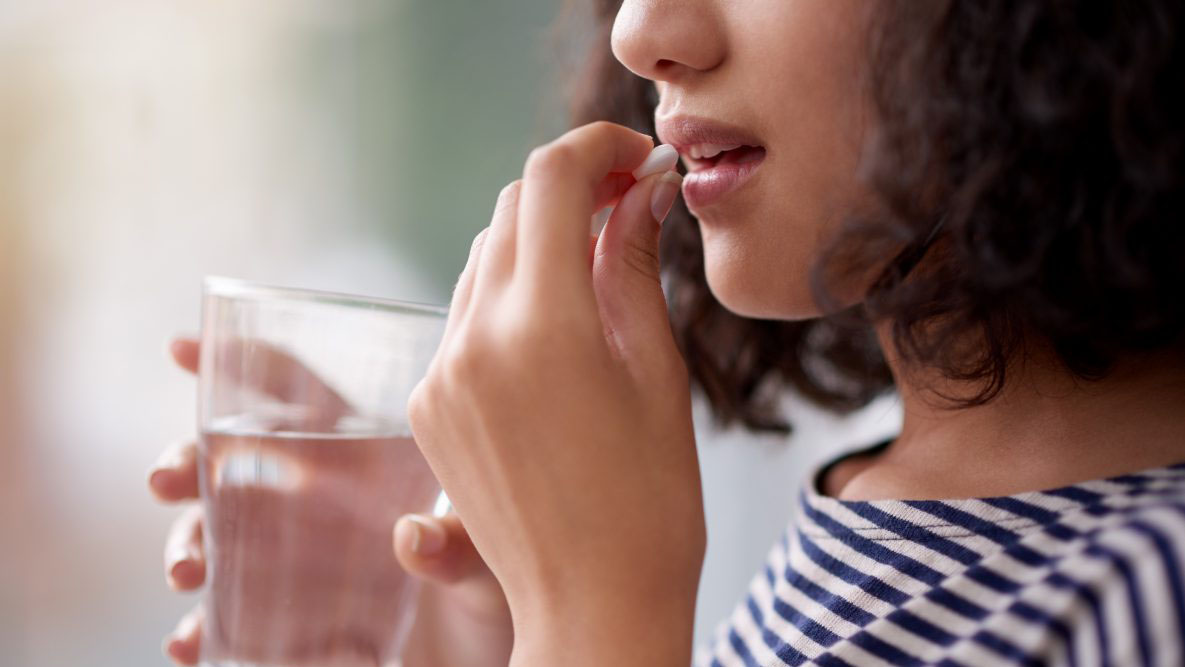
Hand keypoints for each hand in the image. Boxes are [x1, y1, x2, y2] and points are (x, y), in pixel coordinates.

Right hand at [148, 337, 512, 666]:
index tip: (182, 349)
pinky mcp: (292, 620)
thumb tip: (412, 539)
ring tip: (185, 575)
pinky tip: (193, 641)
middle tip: (164, 481)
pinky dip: (202, 628)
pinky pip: (231, 617)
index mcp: (367, 462)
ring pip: (218, 536)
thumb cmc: (505, 590)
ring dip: (186, 546)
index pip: (300, 396)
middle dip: (186, 462)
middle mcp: (324, 503)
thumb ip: (461, 550)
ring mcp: (301, 561)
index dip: (242, 367)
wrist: (494, 662)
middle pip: (234, 463)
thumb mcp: (492, 566)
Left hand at [407, 122, 704, 666]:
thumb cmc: (650, 502)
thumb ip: (636, 265)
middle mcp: (475, 341)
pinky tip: (556, 331)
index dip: (596, 149)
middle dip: (569, 191)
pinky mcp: (428, 405)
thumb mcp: (656, 372)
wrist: (593, 607)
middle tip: (626, 202)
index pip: (551, 181)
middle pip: (511, 209)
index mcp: (544, 329)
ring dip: (538, 243)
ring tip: (597, 268)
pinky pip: (465, 316)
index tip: (634, 156)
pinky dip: (509, 298)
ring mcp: (441, 375)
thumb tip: (642, 189)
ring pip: (484, 260)